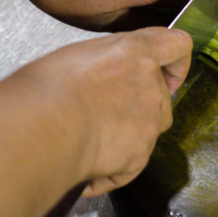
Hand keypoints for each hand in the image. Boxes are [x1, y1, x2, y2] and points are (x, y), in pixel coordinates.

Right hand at [17, 27, 191, 195]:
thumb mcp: (77, 55)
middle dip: (139, 105)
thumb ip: (107, 62)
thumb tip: (103, 73)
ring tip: (87, 140)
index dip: (175, 61)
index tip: (168, 72)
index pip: (177, 45)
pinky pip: (129, 167)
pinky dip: (109, 171)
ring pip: (147, 132)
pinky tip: (84, 168)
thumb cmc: (46, 89)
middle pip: (161, 97)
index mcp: (136, 53)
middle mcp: (151, 88)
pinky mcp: (139, 158)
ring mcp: (149, 125)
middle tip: (104, 111)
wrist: (40, 128)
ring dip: (125, 137)